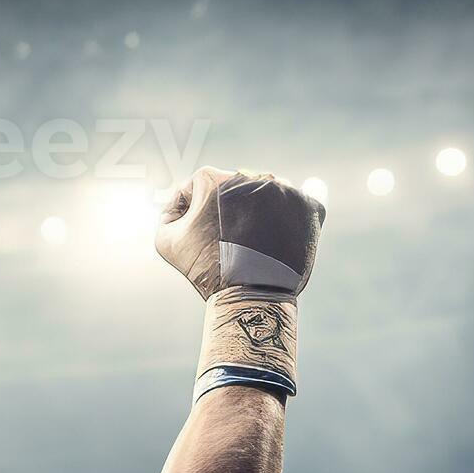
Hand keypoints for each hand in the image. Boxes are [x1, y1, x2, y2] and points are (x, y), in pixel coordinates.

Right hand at [158, 165, 319, 398]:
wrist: (248, 296)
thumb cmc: (205, 269)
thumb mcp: (167, 241)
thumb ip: (167, 214)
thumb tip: (180, 204)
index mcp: (212, 178)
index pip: (193, 188)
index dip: (186, 213)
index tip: (192, 235)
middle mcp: (249, 175)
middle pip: (231, 188)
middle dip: (223, 210)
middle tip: (221, 240)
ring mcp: (281, 188)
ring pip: (264, 192)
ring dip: (257, 209)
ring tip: (252, 239)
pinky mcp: (306, 206)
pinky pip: (304, 198)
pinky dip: (295, 209)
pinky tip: (287, 219)